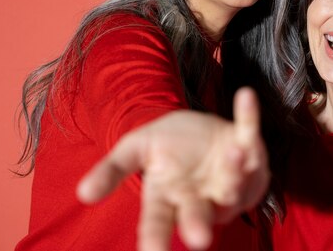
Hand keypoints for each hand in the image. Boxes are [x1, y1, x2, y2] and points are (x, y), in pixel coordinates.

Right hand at [76, 87, 268, 250]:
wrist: (191, 127)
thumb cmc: (163, 146)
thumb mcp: (133, 151)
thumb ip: (111, 171)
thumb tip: (83, 194)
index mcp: (170, 197)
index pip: (159, 222)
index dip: (155, 239)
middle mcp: (202, 195)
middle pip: (201, 214)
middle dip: (200, 224)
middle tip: (199, 238)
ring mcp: (230, 175)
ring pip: (234, 181)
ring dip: (234, 169)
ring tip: (233, 152)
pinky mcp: (249, 148)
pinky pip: (250, 132)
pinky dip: (249, 116)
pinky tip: (245, 95)